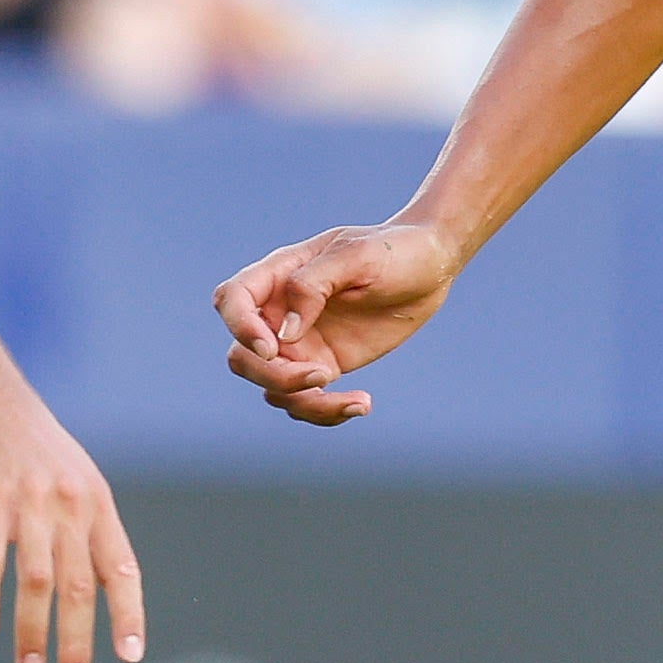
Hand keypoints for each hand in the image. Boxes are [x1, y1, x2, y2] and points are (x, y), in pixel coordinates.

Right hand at [0, 368, 142, 662]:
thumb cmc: (28, 443)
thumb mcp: (74, 477)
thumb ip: (84, 526)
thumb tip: (94, 582)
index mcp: (96, 503)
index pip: (121, 569)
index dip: (127, 614)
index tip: (129, 654)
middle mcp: (70, 506)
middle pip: (80, 586)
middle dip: (79, 640)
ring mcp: (30, 504)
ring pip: (36, 581)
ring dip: (33, 630)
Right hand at [214, 220, 461, 424]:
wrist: (431, 267)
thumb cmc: (392, 250)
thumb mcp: (356, 256)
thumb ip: (312, 284)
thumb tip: (285, 333)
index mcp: (279, 275)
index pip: (232, 301)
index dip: (240, 328)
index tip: (272, 348)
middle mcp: (280, 313)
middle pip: (243, 357)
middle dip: (272, 376)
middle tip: (321, 375)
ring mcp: (300, 344)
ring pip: (272, 387)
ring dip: (303, 402)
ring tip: (356, 401)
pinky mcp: (324, 365)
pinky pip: (306, 400)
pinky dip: (326, 412)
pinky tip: (362, 404)